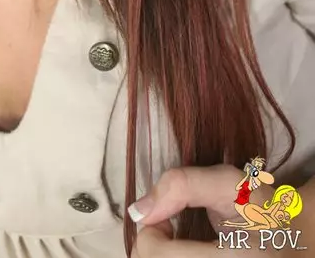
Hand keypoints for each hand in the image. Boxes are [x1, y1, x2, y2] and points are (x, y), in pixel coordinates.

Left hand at [128, 164, 277, 255]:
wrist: (294, 240)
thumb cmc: (261, 207)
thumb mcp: (228, 182)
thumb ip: (182, 185)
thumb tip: (138, 211)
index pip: (157, 255)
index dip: (151, 230)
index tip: (166, 218)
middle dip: (152, 245)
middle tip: (170, 228)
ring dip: (159, 255)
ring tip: (179, 244)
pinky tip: (186, 254)